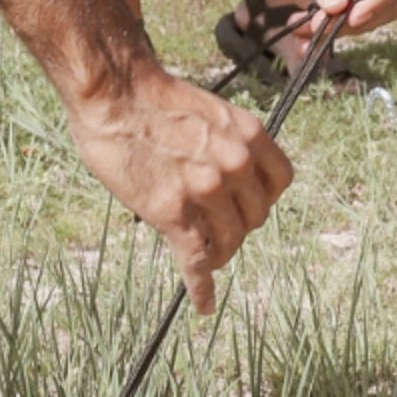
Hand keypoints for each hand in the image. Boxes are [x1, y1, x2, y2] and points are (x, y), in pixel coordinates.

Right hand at [64, 61, 293, 314]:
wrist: (115, 93)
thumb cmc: (154, 98)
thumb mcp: (210, 113)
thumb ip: (227, 144)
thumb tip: (229, 174)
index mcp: (249, 135)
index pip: (280, 182)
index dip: (263, 197)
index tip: (247, 203)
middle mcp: (236, 164)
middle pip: (255, 217)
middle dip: (237, 226)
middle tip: (216, 228)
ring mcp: (206, 190)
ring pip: (229, 242)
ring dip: (219, 253)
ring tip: (206, 257)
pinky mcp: (174, 213)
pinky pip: (196, 262)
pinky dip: (201, 287)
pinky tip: (203, 303)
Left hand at [246, 0, 396, 46]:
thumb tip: (336, 5)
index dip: (377, 0)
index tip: (352, 15)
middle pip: (386, 5)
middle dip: (353, 19)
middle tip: (320, 23)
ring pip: (366, 21)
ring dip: (335, 29)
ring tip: (305, 25)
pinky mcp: (349, 3)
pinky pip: (342, 27)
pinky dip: (321, 35)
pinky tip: (300, 34)